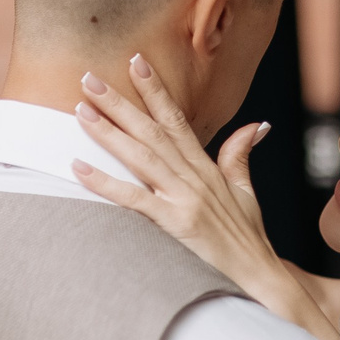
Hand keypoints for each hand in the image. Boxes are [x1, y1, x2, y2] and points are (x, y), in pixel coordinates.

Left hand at [70, 56, 299, 311]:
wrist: (259, 277)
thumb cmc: (249, 239)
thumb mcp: (246, 193)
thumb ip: (240, 156)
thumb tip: (257, 125)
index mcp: (207, 168)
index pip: (177, 120)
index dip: (155, 90)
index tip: (135, 62)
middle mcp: (195, 178)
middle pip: (152, 131)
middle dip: (120, 102)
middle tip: (89, 78)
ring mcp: (185, 199)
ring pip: (141, 157)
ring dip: (109, 132)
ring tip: (81, 110)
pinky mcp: (176, 224)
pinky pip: (134, 199)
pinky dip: (105, 182)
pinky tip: (79, 167)